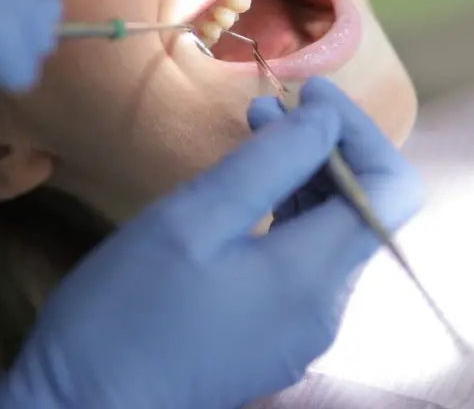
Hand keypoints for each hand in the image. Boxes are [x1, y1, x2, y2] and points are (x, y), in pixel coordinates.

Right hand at [0, 78, 424, 408]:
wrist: (83, 406)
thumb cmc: (126, 311)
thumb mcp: (194, 219)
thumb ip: (269, 163)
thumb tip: (326, 119)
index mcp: (314, 276)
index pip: (390, 188)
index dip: (360, 131)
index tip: (308, 95)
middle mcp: (326, 307)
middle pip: (363, 208)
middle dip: (325, 147)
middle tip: (267, 109)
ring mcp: (303, 327)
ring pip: (331, 232)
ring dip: (303, 176)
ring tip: (254, 133)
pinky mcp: (276, 335)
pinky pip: (303, 261)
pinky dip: (286, 213)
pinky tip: (245, 191)